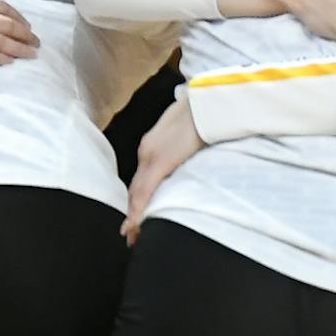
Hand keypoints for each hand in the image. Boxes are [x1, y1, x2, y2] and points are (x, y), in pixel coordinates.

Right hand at [0, 0, 40, 64]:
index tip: (28, 26)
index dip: (20, 18)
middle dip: (25, 35)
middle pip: (7, 25)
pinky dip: (0, 58)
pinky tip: (10, 61)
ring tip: (30, 54)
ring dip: (19, 48)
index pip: (3, 7)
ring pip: (0, 41)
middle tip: (36, 43)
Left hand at [124, 98, 201, 243]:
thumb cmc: (202, 112)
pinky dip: (138, 209)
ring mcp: (151, 156)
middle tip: (131, 234)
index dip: (137, 199)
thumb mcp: (188, 132)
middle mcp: (146, 151)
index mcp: (153, 145)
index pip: (142, 178)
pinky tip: (135, 223)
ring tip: (132, 234)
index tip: (135, 217)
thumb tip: (187, 160)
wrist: (205, 100)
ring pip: (137, 192)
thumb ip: (182, 148)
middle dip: (133, 210)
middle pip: (135, 188)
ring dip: (134, 213)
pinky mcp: (160, 161)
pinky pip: (145, 191)